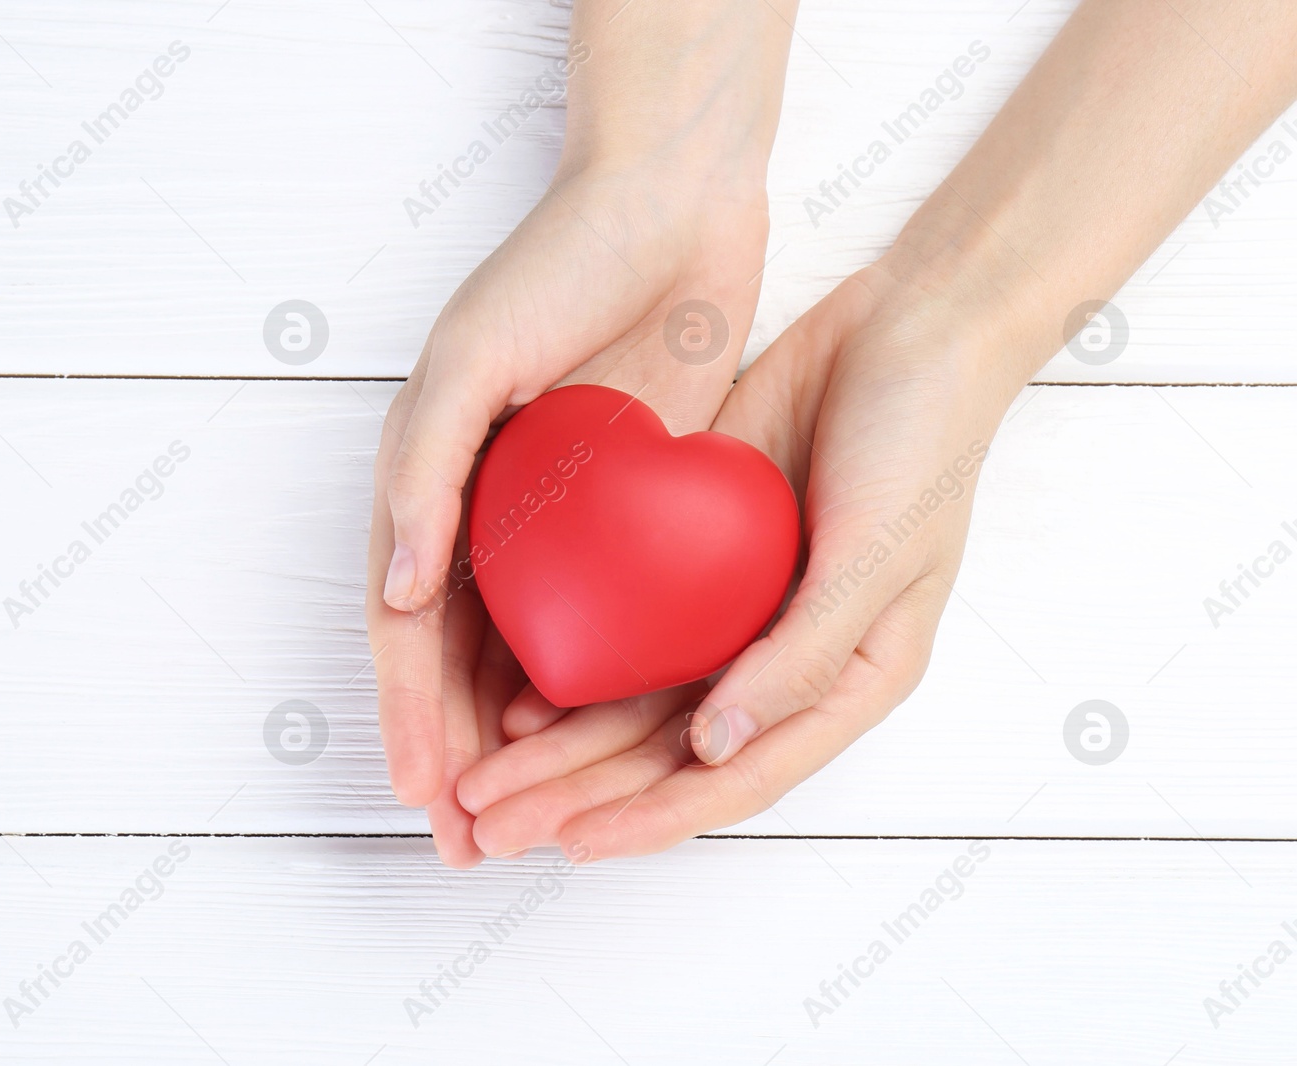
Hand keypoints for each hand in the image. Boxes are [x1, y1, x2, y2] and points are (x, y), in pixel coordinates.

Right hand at [365, 2, 797, 865]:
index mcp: (429, 478)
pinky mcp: (622, 510)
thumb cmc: (557, 264)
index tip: (425, 795)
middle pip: (459, 659)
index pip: (407, 624)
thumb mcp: (470, 358)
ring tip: (525, 817)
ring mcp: (552, 517)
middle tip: (470, 842)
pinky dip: (585, 683)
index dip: (410, 712)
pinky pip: (597, 617)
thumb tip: (399, 595)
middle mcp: (481, 510)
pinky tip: (597, 737)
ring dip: (516, 740)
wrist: (669, 203)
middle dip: (458, 753)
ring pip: (525, 654)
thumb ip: (423, 475)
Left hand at [456, 261, 1032, 858]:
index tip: (570, 842)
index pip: (734, 778)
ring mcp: (736, 612)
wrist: (911, 326)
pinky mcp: (699, 557)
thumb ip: (802, 656)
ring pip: (636, 703)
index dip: (651, 818)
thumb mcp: (881, 554)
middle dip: (579, 796)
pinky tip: (513, 687)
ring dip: (560, 747)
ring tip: (481, 779)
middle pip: (668, 755)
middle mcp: (782, 663)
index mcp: (845, 684)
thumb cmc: (924, 442)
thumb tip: (714, 747)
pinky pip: (629, 629)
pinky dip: (576, 664)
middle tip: (490, 824)